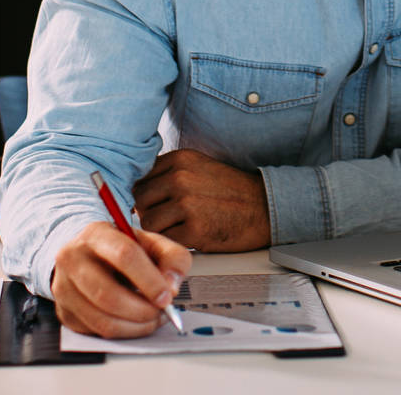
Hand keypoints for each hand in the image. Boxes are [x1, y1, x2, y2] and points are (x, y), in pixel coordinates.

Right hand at [49, 221, 190, 338]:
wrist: (88, 255)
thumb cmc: (121, 249)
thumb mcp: (151, 243)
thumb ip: (172, 258)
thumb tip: (171, 286)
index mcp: (96, 234)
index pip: (123, 255)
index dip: (149, 280)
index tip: (167, 297)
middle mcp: (72, 259)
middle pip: (108, 294)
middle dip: (142, 310)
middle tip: (162, 311)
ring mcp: (64, 288)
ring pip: (102, 320)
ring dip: (135, 326)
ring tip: (152, 318)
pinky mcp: (65, 312)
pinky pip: (97, 332)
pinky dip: (123, 333)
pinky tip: (135, 322)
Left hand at [133, 148, 271, 252]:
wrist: (263, 208)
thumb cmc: (230, 191)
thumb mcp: (198, 168)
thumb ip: (168, 173)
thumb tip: (137, 190)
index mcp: (179, 159)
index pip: (140, 177)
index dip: (145, 194)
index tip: (154, 203)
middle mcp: (180, 178)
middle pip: (140, 199)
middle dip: (149, 211)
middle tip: (167, 218)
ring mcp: (187, 204)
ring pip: (149, 222)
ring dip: (159, 230)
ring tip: (179, 227)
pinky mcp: (195, 230)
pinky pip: (165, 239)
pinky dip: (173, 242)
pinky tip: (189, 236)